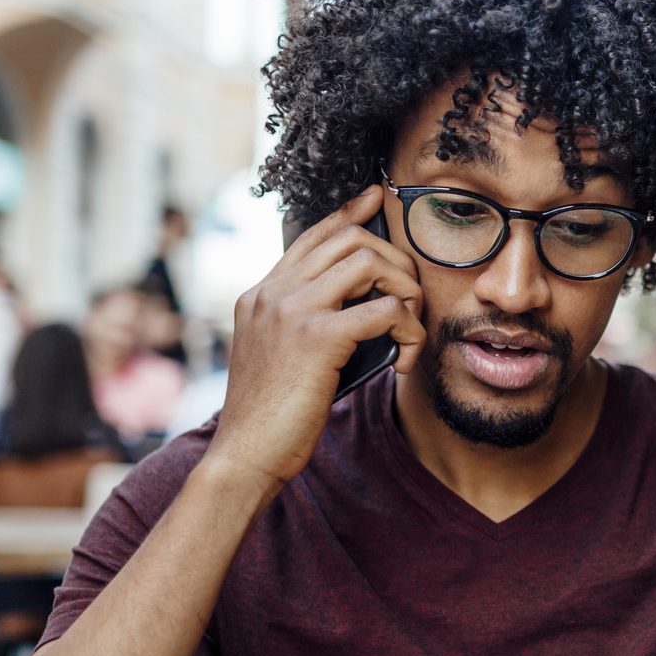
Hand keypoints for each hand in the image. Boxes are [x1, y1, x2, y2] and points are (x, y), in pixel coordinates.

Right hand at [206, 185, 425, 487]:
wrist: (244, 454)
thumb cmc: (270, 418)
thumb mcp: (280, 359)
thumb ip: (306, 328)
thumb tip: (364, 314)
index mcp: (261, 295)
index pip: (312, 236)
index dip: (348, 214)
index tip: (375, 201)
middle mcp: (272, 293)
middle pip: (349, 240)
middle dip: (395, 262)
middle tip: (412, 299)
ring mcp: (291, 310)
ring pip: (369, 262)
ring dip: (405, 290)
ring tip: (409, 328)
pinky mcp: (316, 337)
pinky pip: (385, 310)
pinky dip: (409, 330)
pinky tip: (406, 358)